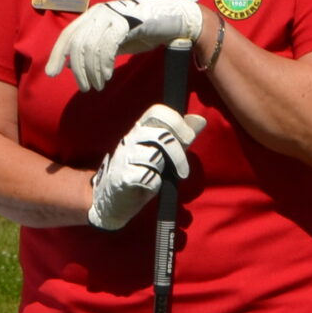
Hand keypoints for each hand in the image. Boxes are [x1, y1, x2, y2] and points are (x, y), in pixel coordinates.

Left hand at [44, 0, 206, 92]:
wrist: (173, 19)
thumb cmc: (143, 31)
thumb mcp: (113, 41)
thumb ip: (94, 49)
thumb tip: (70, 63)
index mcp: (92, 14)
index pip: (68, 34)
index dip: (58, 54)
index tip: (52, 73)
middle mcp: (99, 12)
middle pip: (77, 43)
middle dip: (78, 70)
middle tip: (85, 88)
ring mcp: (113, 14)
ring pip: (91, 47)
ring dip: (92, 71)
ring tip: (98, 85)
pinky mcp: (126, 21)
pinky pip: (108, 46)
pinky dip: (104, 64)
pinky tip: (107, 76)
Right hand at [87, 103, 207, 229]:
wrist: (112, 201)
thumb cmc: (140, 174)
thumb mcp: (162, 153)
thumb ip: (179, 137)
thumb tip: (200, 120)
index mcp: (139, 130)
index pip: (157, 111)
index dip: (177, 122)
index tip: (188, 138)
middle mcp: (129, 139)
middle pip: (161, 135)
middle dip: (178, 152)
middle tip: (182, 169)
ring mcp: (124, 157)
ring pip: (155, 157)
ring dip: (162, 171)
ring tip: (155, 177)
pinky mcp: (123, 177)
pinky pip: (149, 178)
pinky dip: (154, 185)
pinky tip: (146, 187)